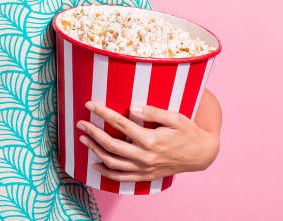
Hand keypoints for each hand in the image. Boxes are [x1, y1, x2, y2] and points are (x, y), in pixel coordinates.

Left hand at [76, 101, 219, 181]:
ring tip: (83, 139)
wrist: (201, 155)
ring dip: (95, 151)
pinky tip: (95, 165)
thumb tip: (131, 107)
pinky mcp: (146, 176)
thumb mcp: (175, 117)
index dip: (103, 113)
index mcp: (151, 140)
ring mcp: (145, 169)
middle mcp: (146, 157)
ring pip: (113, 163)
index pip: (121, 124)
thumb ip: (153, 112)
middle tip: (80, 123)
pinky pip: (121, 178)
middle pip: (111, 145)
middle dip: (93, 132)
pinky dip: (106, 173)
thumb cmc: (188, 132)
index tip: (90, 104)